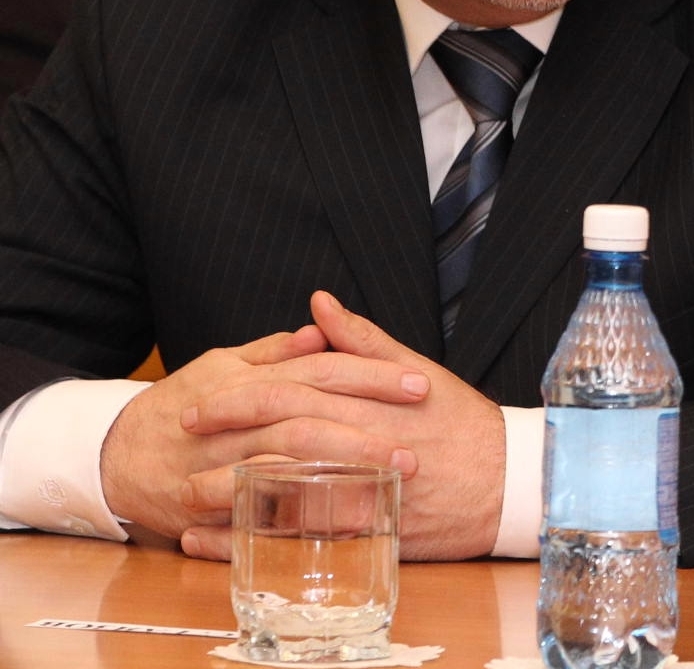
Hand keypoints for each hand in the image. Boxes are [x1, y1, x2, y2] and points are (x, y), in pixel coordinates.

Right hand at [99, 323, 423, 546]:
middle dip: (364, 435)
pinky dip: (293, 518)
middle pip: (308, 421)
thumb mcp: (222, 365)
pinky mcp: (209, 508)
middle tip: (416, 447)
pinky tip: (333, 524)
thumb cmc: (183, 403)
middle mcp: (235, 422)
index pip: (320, 371)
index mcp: (247, 380)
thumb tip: (322, 328)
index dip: (370, 374)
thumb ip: (275, 351)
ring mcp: (220, 466)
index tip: (420, 384)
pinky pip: (254, 515)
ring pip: (282, 469)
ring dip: (336, 478)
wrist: (115, 455)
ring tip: (386, 486)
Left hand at [177, 293, 505, 561]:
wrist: (512, 481)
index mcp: (371, 402)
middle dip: (225, 435)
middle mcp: (364, 443)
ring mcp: (367, 488)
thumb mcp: (418, 371)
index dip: (239, 395)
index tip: (200, 400)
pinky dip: (256, 539)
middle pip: (279, 436)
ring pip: (286, 489)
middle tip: (182, 433)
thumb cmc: (464, 426)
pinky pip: (303, 537)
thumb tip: (320, 303)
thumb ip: (363, 340)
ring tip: (184, 492)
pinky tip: (219, 538)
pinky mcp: (371, 529)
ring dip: (229, 490)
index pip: (291, 392)